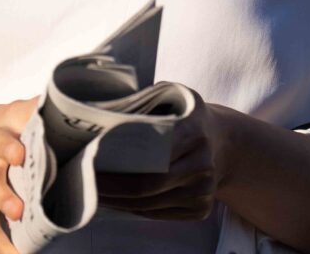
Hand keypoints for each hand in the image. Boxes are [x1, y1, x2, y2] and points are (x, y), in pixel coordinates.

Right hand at [0, 96, 40, 251]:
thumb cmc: (8, 130)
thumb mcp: (25, 112)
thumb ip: (51, 111)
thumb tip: (93, 108)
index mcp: (11, 121)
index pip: (18, 113)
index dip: (28, 114)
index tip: (37, 118)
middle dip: (8, 148)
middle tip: (20, 156)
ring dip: (2, 198)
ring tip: (18, 211)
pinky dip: (0, 243)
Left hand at [94, 88, 231, 220]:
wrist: (224, 142)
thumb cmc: (186, 114)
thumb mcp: (173, 95)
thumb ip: (144, 100)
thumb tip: (105, 110)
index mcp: (194, 129)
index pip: (154, 154)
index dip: (121, 163)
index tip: (93, 161)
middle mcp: (203, 163)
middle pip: (150, 185)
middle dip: (113, 187)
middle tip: (86, 181)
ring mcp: (204, 191)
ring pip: (151, 204)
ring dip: (119, 202)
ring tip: (94, 192)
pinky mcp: (201, 209)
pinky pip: (159, 213)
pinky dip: (134, 208)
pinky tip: (116, 199)